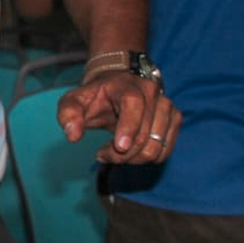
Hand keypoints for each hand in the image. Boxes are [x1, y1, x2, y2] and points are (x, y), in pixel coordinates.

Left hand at [57, 72, 179, 163]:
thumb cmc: (94, 95)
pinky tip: (130, 153)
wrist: (117, 83)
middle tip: (101, 156)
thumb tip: (72, 136)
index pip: (134, 106)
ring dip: (133, 159)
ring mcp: (167, 106)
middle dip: (121, 154)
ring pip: (156, 146)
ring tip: (114, 154)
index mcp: (128, 87)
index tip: (119, 147)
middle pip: (144, 134)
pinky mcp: (175, 119)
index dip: (129, 128)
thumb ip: (68, 114)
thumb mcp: (74, 100)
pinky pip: (165, 150)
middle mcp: (152, 93)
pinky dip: (147, 158)